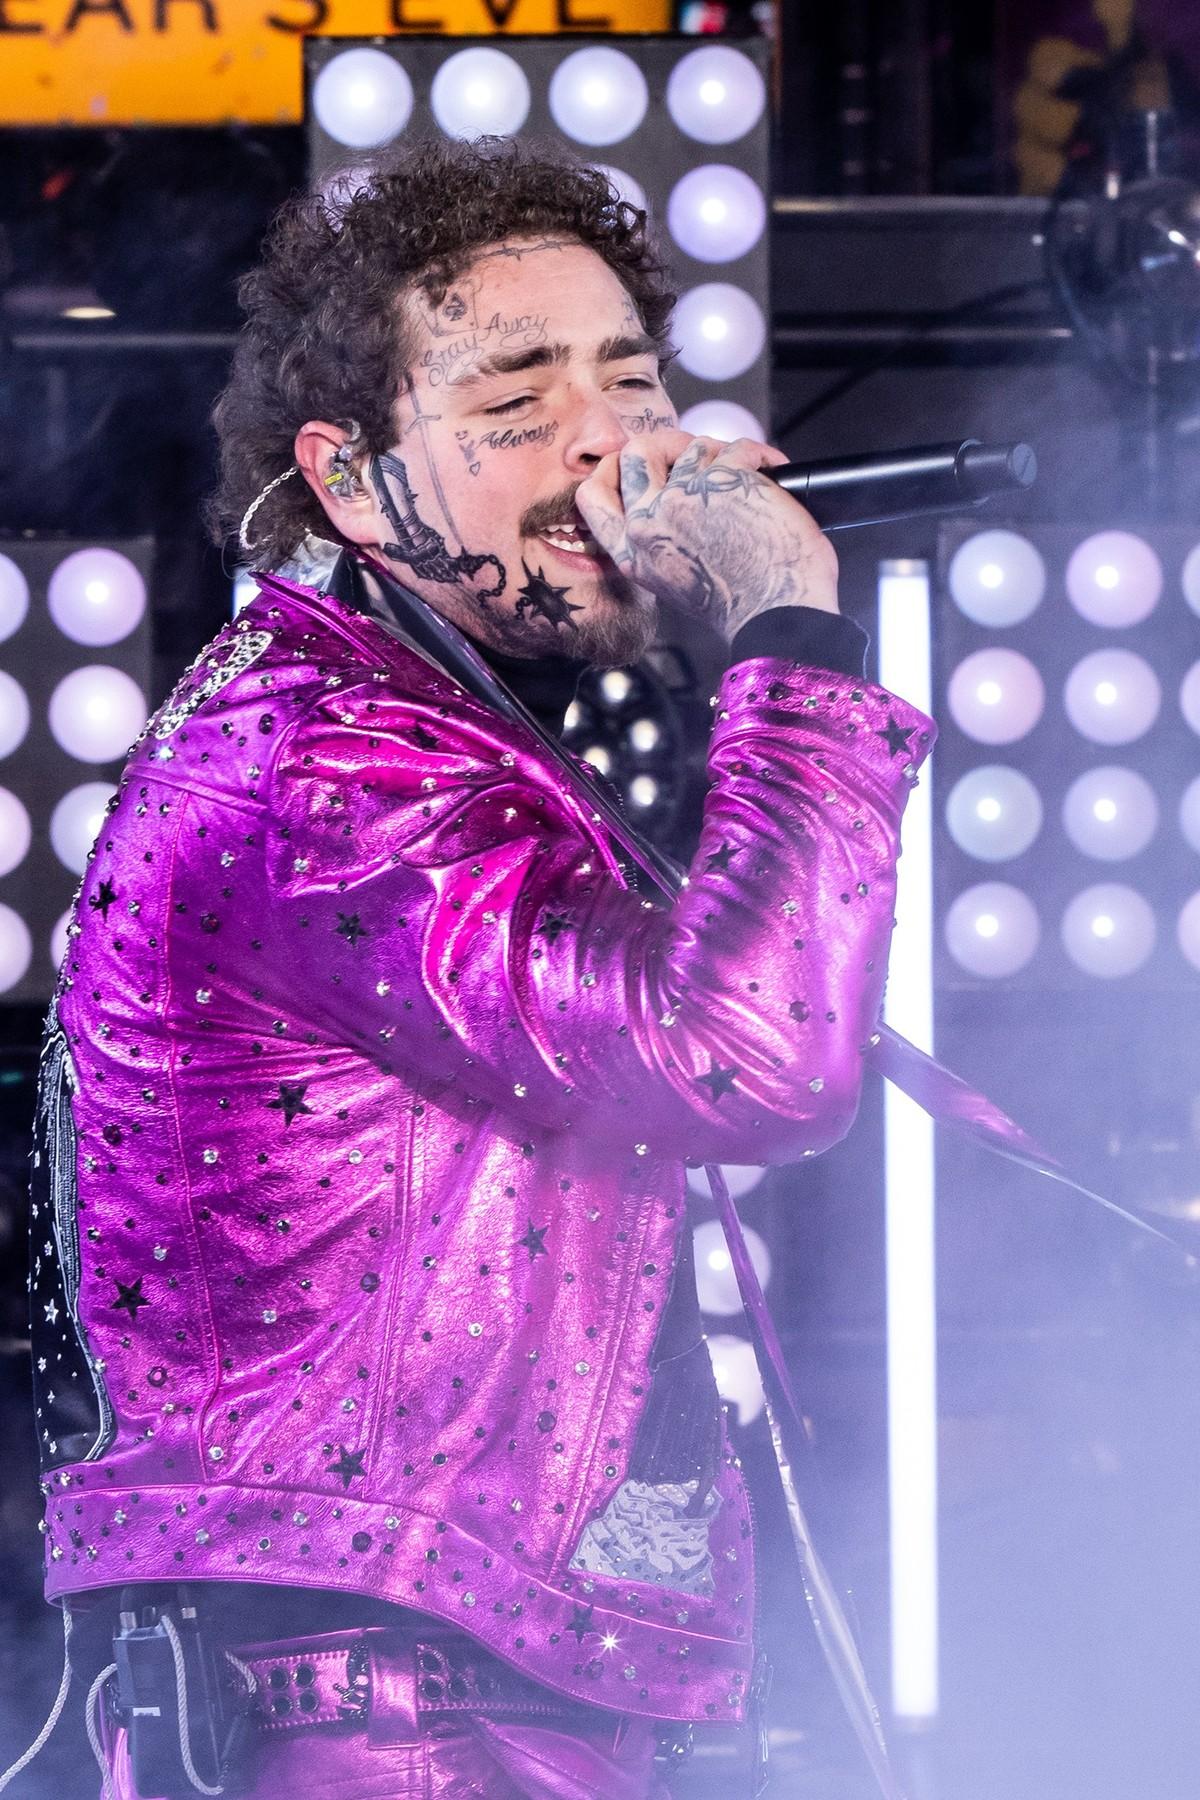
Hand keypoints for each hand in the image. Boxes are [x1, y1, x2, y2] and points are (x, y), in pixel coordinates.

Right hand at [576, 430, 838, 643]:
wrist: (779, 616)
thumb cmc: (741, 605)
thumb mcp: (675, 581)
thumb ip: (660, 540)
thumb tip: (668, 488)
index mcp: (633, 554)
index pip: (593, 496)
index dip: (612, 469)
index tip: (640, 463)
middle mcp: (648, 526)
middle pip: (635, 452)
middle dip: (668, 443)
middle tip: (696, 455)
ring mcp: (681, 500)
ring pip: (693, 447)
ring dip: (724, 455)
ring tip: (747, 478)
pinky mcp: (721, 481)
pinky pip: (737, 448)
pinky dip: (761, 457)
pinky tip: (772, 472)